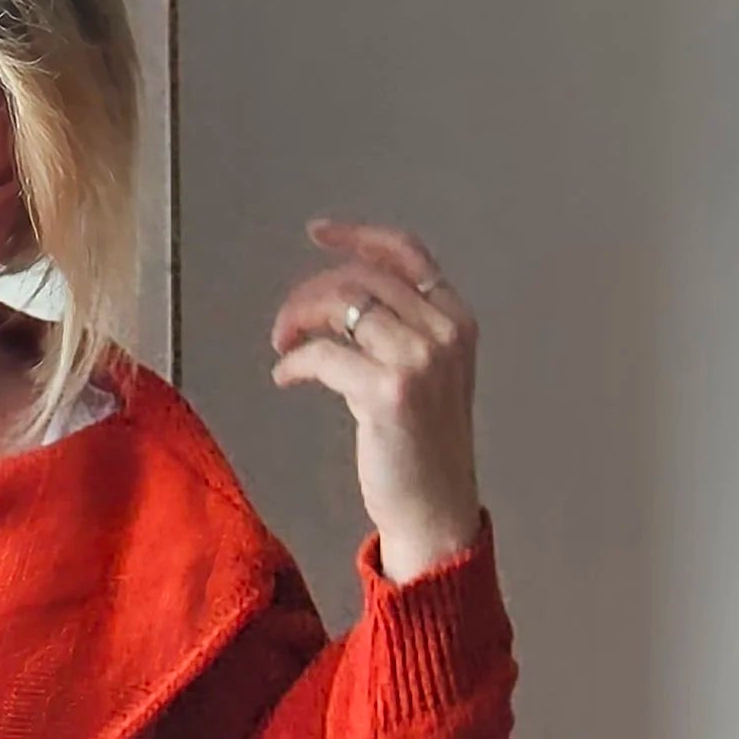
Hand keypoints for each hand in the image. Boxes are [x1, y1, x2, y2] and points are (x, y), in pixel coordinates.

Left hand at [268, 217, 483, 584]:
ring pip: (340, 306)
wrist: (435, 507)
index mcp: (456, 319)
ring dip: (297, 320)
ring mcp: (420, 359)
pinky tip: (285, 378)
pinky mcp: (389, 391)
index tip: (318, 232)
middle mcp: (444, 331)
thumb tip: (338, 300)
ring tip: (282, 346)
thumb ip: (398, 330)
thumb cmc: (422, 445)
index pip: (407, 253)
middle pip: (362, 277)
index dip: (358, 236)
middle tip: (285, 324)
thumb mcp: (426, 373)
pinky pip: (321, 354)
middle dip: (310, 292)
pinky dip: (294, 362)